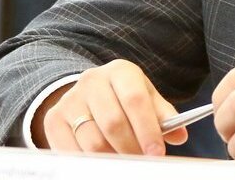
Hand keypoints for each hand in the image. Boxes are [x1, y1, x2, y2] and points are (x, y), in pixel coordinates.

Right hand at [35, 59, 188, 155]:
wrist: (87, 93)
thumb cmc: (124, 97)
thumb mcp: (146, 98)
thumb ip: (164, 116)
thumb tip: (180, 135)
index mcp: (120, 71)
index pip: (135, 100)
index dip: (147, 129)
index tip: (157, 152)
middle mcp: (92, 81)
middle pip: (113, 123)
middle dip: (131, 148)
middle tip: (142, 161)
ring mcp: (70, 100)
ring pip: (92, 141)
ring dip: (112, 158)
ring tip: (125, 162)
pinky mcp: (54, 119)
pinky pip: (71, 150)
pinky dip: (90, 162)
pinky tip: (103, 162)